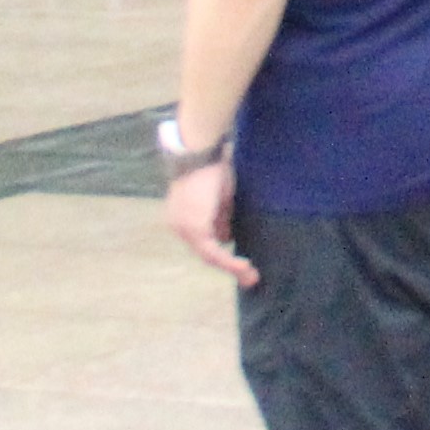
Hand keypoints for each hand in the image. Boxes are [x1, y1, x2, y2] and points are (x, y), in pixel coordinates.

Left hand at [165, 155, 252, 286]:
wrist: (200, 153)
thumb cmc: (211, 167)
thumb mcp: (219, 197)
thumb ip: (220, 217)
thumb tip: (226, 236)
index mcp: (182, 217)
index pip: (202, 241)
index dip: (221, 253)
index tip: (240, 263)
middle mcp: (179, 226)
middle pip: (205, 251)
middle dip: (228, 265)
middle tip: (249, 276)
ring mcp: (184, 229)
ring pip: (209, 254)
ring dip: (230, 266)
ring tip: (250, 275)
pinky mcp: (194, 229)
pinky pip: (212, 252)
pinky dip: (229, 261)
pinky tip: (244, 266)